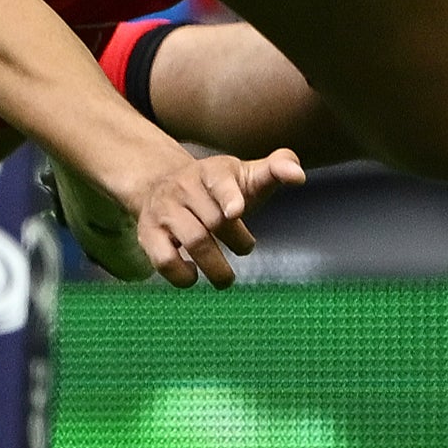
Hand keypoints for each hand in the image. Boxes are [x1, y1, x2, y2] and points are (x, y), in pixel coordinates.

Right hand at [131, 148, 303, 287]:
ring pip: (192, 241)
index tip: (236, 212)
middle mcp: (183, 188)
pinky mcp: (148, 235)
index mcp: (211, 171)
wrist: (162, 184)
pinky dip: (182, 275)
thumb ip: (277, 168)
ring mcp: (163, 212)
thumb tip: (298, 175)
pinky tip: (194, 274)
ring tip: (226, 278)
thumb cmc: (218, 187)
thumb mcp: (246, 173)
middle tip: (244, 247)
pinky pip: (164, 260)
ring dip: (215, 267)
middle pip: (213, 220)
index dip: (229, 196)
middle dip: (235, 239)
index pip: (219, 180)